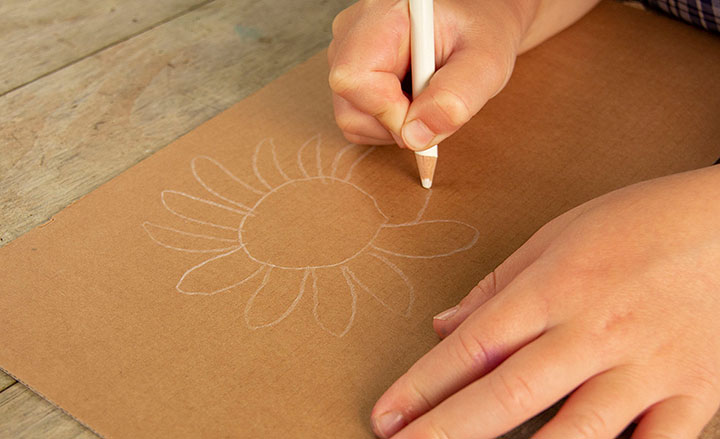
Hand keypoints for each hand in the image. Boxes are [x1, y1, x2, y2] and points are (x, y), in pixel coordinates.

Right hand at [327, 0, 528, 149]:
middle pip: (349, 104)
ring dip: (392, 125)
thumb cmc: (480, 35)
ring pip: (350, 117)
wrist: (474, 28)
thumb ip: (457, 98)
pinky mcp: (349, 71)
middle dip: (394, 122)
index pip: (355, 78)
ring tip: (423, 97)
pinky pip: (355, 118)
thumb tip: (416, 137)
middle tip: (432, 104)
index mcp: (384, 16)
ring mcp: (345, 52)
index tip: (424, 116)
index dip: (388, 112)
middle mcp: (354, 31)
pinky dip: (386, 122)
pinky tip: (410, 99)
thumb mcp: (485, 63)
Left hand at [371, 165, 719, 437]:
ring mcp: (646, 369)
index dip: (423, 386)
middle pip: (508, 394)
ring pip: (575, 435)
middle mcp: (594, 332)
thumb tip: (446, 326)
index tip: (387, 415)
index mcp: (555, 288)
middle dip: (447, 432)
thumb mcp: (559, 235)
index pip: (473, 347)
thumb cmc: (643, 221)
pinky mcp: (692, 395)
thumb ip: (499, 286)